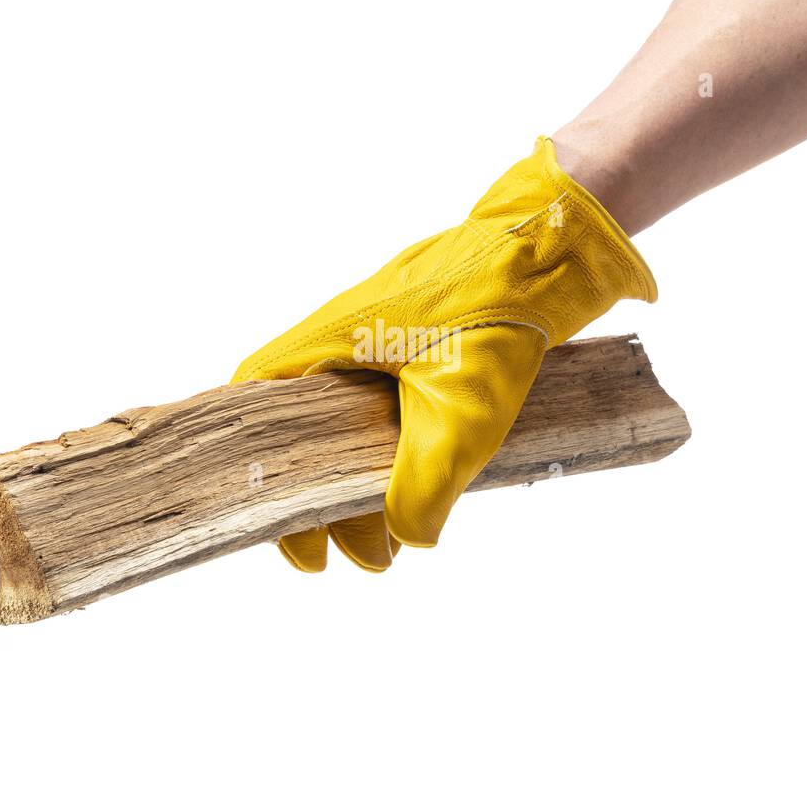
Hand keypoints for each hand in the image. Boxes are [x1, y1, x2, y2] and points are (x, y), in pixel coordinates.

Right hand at [232, 136, 656, 571]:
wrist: (551, 251)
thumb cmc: (494, 312)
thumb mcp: (461, 409)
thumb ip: (425, 483)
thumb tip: (406, 538)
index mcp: (327, 344)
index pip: (255, 406)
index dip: (263, 475)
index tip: (290, 531)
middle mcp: (341, 340)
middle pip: (305, 431)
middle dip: (324, 499)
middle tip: (354, 557)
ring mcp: (380, 340)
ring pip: (347, 423)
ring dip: (360, 482)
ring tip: (391, 541)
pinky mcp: (417, 344)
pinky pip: (383, 408)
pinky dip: (390, 454)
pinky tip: (419, 487)